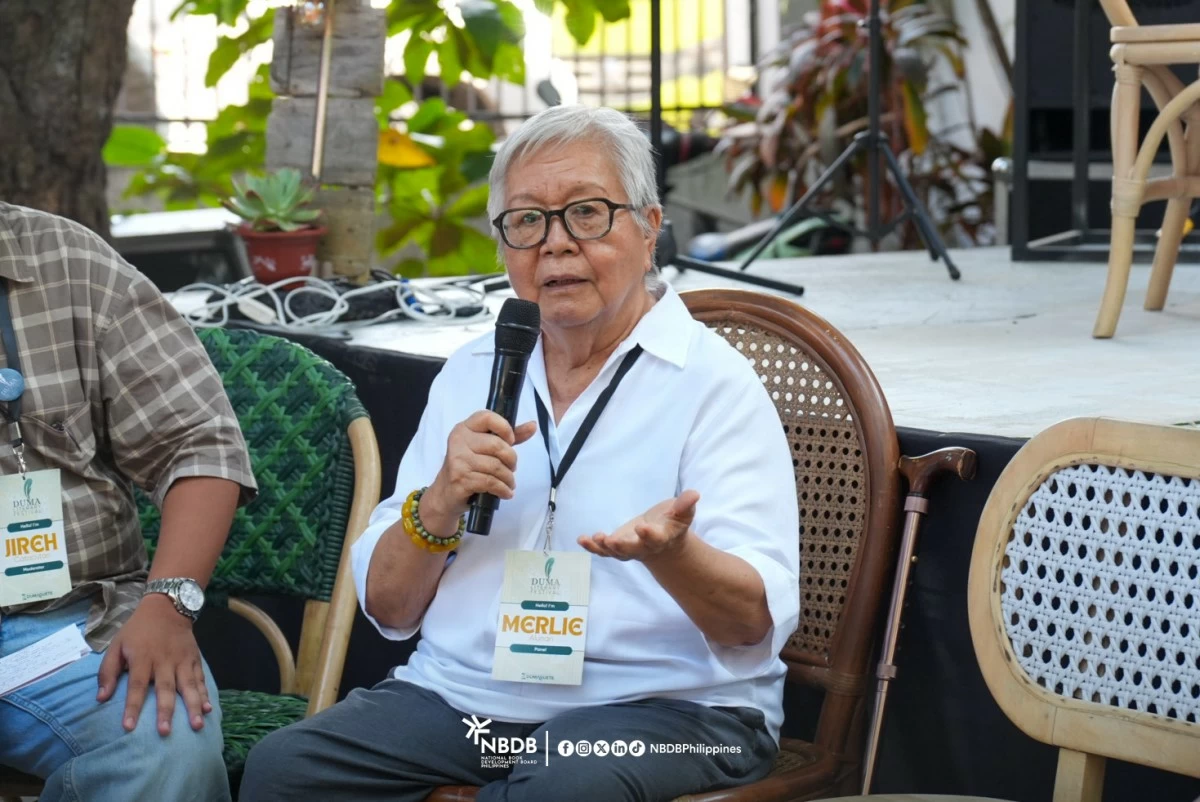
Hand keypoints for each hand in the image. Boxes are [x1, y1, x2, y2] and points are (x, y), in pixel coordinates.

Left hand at [96, 594, 211, 735]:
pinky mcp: (195, 659)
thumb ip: (108, 671)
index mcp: (142, 659)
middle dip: (166, 711)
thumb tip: (101, 698)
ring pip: (188, 686)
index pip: (136, 686)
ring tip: (197, 725)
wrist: (167, 607)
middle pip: (165, 689)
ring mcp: (182, 660)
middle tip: (165, 732)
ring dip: (193, 706)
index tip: (129, 727)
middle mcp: (164, 661)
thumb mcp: (116, 645)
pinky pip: (200, 679)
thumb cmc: (138, 630)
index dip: (133, 707)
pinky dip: (205, 694)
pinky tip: (208, 708)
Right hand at [421, 411, 536, 535]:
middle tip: (512, 468)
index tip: (511, 440)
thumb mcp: (486, 448)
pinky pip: (491, 483)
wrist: (445, 493)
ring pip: (496, 467)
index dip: (504, 427)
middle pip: (497, 445)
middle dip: (511, 459)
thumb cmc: (468, 467)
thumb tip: (532, 425)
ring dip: (508, 478)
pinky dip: (503, 489)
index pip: (487, 417)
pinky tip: (506, 492)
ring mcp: (458, 461)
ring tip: (509, 483)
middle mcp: (459, 441)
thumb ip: (508, 436)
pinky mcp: (460, 479)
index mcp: (464, 428)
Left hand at [578, 490, 699, 561]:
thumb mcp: (682, 514)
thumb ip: (685, 505)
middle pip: (632, 550)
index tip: (643, 527)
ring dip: (604, 547)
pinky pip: (603, 550)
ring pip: (615, 552)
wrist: (664, 544)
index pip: (656, 538)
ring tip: (596, 538)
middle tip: (612, 541)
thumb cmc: (673, 524)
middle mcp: (644, 548)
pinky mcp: (616, 547)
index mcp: (662, 538)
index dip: (650, 534)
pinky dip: (592, 547)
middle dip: (622, 546)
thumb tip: (694, 494)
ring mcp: (629, 549)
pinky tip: (582, 539)